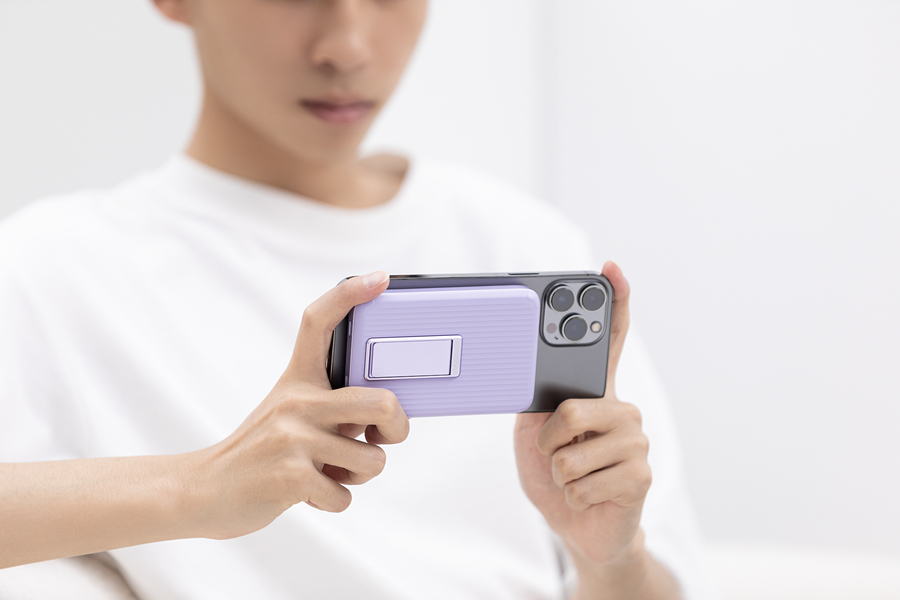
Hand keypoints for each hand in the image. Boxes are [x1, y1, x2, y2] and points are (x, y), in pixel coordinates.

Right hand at [187, 271, 409, 539]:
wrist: (202, 491)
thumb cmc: (261, 452)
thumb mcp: (289, 413)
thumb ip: (332, 402)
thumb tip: (389, 409)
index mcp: (297, 379)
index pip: (320, 321)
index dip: (352, 294)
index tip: (381, 279)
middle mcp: (295, 400)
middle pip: (381, 402)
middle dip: (397, 428)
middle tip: (382, 436)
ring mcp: (292, 437)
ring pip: (372, 460)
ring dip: (359, 475)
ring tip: (329, 470)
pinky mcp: (290, 476)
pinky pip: (345, 494)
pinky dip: (335, 500)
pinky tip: (308, 491)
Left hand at [514, 262, 651, 572]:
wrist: (577, 525)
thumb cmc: (555, 474)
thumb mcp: (533, 434)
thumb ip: (536, 403)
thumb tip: (525, 375)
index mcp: (596, 393)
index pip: (611, 340)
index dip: (615, 302)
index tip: (611, 267)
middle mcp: (622, 409)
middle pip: (570, 411)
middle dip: (549, 442)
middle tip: (555, 454)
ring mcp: (636, 441)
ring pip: (571, 453)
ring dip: (559, 475)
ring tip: (573, 479)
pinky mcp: (641, 474)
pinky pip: (583, 483)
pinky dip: (573, 496)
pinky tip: (587, 496)